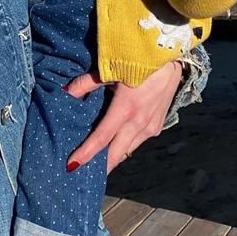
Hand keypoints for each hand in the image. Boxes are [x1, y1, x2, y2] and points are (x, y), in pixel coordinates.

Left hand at [64, 59, 182, 171]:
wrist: (171, 60)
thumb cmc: (138, 62)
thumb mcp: (110, 69)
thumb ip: (86, 84)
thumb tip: (65, 93)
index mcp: (126, 109)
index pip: (101, 138)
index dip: (86, 153)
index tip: (72, 166)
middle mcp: (139, 123)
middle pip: (116, 154)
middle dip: (100, 167)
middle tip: (83, 175)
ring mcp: (151, 127)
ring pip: (127, 150)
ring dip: (112, 158)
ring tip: (96, 164)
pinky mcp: (157, 126)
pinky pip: (137, 142)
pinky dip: (124, 147)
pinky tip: (114, 146)